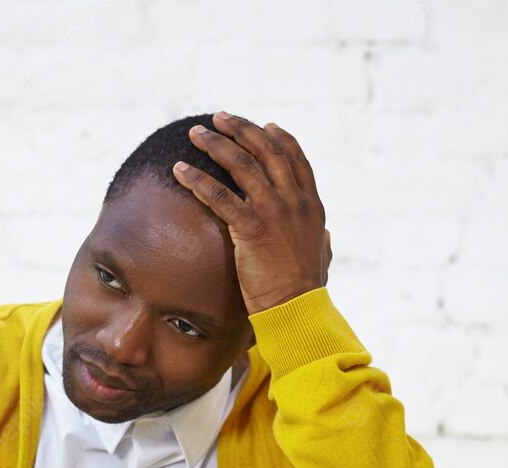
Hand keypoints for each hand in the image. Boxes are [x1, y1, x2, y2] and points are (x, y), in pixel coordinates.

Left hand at [172, 111, 331, 314]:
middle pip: (267, 151)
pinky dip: (197, 179)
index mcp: (311, 205)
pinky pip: (219, 195)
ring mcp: (274, 211)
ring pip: (242, 165)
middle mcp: (295, 201)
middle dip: (241, 129)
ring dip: (216, 144)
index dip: (279, 138)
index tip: (264, 125)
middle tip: (219, 117)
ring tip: (195, 134)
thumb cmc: (306, 290)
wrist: (298, 309)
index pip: (295, 159)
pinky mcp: (252, 227)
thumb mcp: (322, 258)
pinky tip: (179, 170)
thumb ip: (323, 241)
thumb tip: (327, 237)